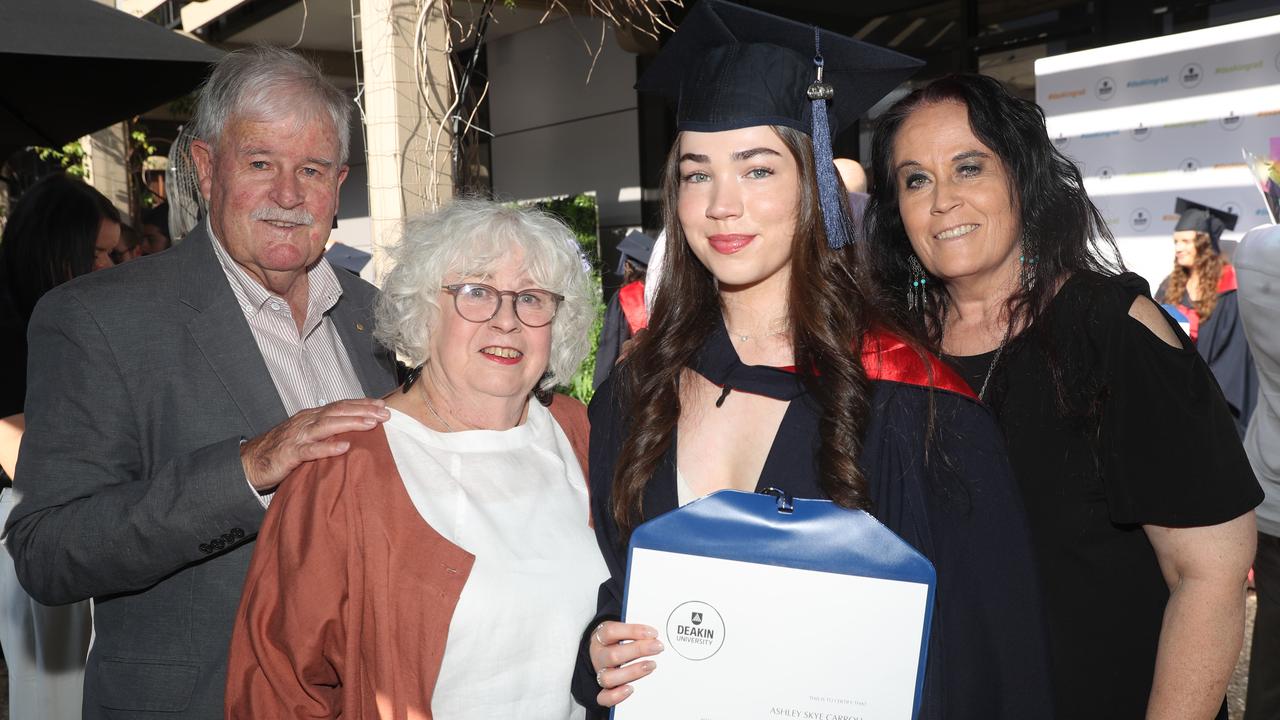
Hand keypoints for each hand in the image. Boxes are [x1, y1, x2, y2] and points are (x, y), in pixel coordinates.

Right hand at [241, 399, 389, 491]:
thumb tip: (352, 432)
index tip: (382, 405)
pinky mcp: (290, 454)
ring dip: (351, 423)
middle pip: (338, 412)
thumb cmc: (281, 450)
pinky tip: (344, 448)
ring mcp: (298, 437)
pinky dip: (328, 448)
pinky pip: (310, 450)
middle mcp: (306, 422)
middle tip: (385, 414)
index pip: (340, 405)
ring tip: (371, 424)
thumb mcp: (306, 437)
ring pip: (327, 426)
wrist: (250, 462)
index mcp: (311, 417)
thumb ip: (326, 432)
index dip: (361, 404)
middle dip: (363, 411)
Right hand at [590, 620, 662, 706]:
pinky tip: (631, 689)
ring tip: (651, 665)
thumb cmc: (618, 640)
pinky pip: (604, 697)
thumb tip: (655, 634)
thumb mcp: (623, 629)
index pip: (611, 632)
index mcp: (601, 637)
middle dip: (638, 650)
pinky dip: (616, 696)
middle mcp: (599, 656)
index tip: (653, 633)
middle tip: (657, 647)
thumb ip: (637, 631)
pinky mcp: (603, 690)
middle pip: (613, 655)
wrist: (605, 651)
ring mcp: (600, 673)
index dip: (633, 631)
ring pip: (608, 677)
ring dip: (632, 672)